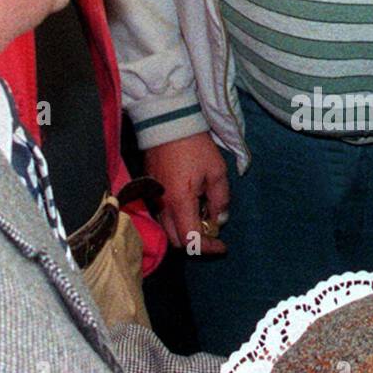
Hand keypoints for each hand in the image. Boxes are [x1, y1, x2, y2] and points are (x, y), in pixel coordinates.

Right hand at [143, 133, 229, 254]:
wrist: (168, 123)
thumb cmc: (194, 145)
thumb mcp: (216, 172)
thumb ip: (220, 199)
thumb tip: (220, 219)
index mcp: (179, 202)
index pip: (191, 240)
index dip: (208, 248)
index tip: (222, 245)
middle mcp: (162, 206)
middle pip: (177, 241)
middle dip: (196, 243)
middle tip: (213, 233)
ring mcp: (153, 199)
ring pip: (167, 230)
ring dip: (185, 232)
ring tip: (203, 218)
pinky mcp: (149, 192)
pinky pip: (161, 216)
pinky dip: (176, 220)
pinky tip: (190, 207)